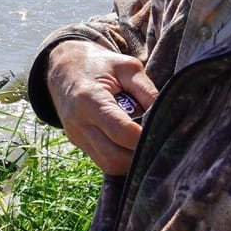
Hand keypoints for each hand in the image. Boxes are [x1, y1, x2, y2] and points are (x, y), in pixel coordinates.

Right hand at [46, 40, 155, 174]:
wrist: (64, 68)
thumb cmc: (100, 65)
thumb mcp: (127, 67)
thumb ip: (147, 91)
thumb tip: (166, 117)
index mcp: (90, 100)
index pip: (121, 132)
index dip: (145, 138)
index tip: (164, 133)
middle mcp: (79, 122)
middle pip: (115, 157)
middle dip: (140, 156)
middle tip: (158, 143)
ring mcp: (76, 136)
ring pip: (109, 165)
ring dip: (131, 161)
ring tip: (145, 144)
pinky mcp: (78, 142)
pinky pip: (103, 161)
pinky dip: (121, 158)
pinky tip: (131, 144)